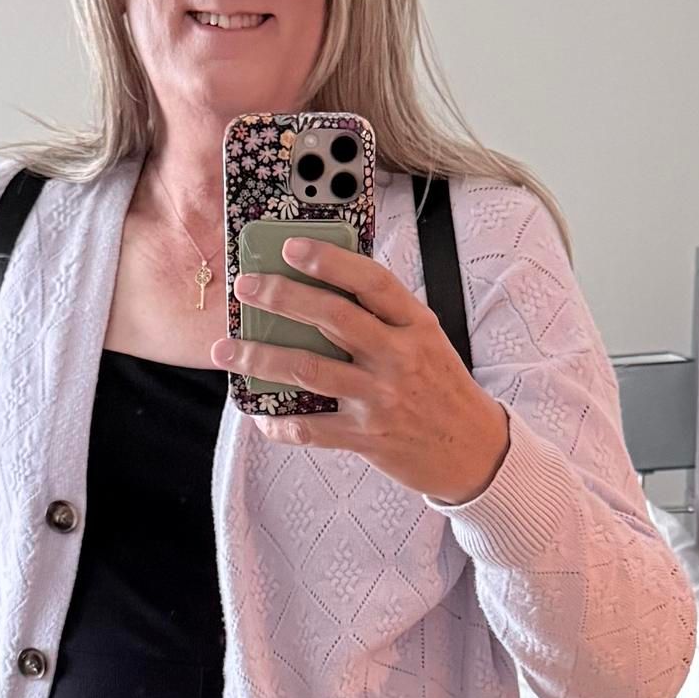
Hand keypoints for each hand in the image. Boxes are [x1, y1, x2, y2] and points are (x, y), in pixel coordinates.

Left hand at [214, 235, 512, 503]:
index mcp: (416, 324)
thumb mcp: (426, 339)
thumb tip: (324, 285)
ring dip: (260, 357)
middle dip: (282, 298)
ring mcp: (382, 397)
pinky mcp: (367, 436)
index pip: (372, 281)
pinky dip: (280, 424)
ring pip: (309, 369)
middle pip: (333, 318)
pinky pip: (311, 429)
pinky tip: (259, 417)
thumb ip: (385, 315)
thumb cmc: (440, 386)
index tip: (291, 247)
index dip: (330, 260)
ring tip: (226, 349)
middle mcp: (399, 357)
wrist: (473, 450)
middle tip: (246, 288)